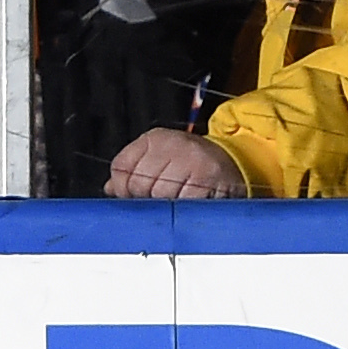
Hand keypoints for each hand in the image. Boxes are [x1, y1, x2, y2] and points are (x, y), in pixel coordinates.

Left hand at [107, 126, 247, 199]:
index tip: (131, 195)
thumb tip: (111, 188)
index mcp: (155, 139)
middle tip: (159, 199)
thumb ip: (132, 171)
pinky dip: (184, 209)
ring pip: (159, 195)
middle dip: (144, 198)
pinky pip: (183, 202)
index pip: (120, 166)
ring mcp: (191, 159)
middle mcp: (172, 144)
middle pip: (138, 183)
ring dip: (166, 205)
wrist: (237, 163)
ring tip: (178, 200)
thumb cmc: (193, 164)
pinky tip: (190, 204)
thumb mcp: (160, 158)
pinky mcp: (207, 177)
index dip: (122, 187)